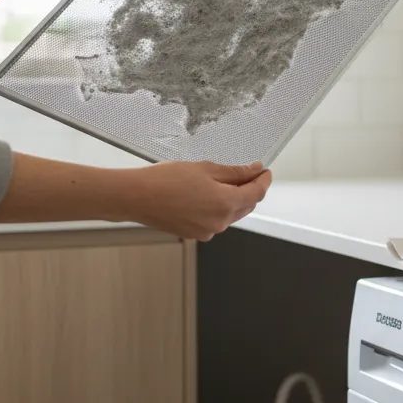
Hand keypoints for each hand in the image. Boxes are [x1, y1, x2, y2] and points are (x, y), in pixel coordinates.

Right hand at [117, 161, 271, 240]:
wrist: (137, 197)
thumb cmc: (166, 180)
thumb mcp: (206, 168)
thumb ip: (235, 172)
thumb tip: (254, 170)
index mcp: (225, 203)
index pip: (257, 193)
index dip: (264, 181)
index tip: (265, 171)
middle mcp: (220, 222)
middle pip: (246, 205)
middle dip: (250, 189)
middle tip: (247, 172)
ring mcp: (208, 231)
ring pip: (231, 214)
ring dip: (233, 199)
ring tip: (222, 181)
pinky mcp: (196, 234)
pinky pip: (215, 220)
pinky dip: (218, 208)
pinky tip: (206, 195)